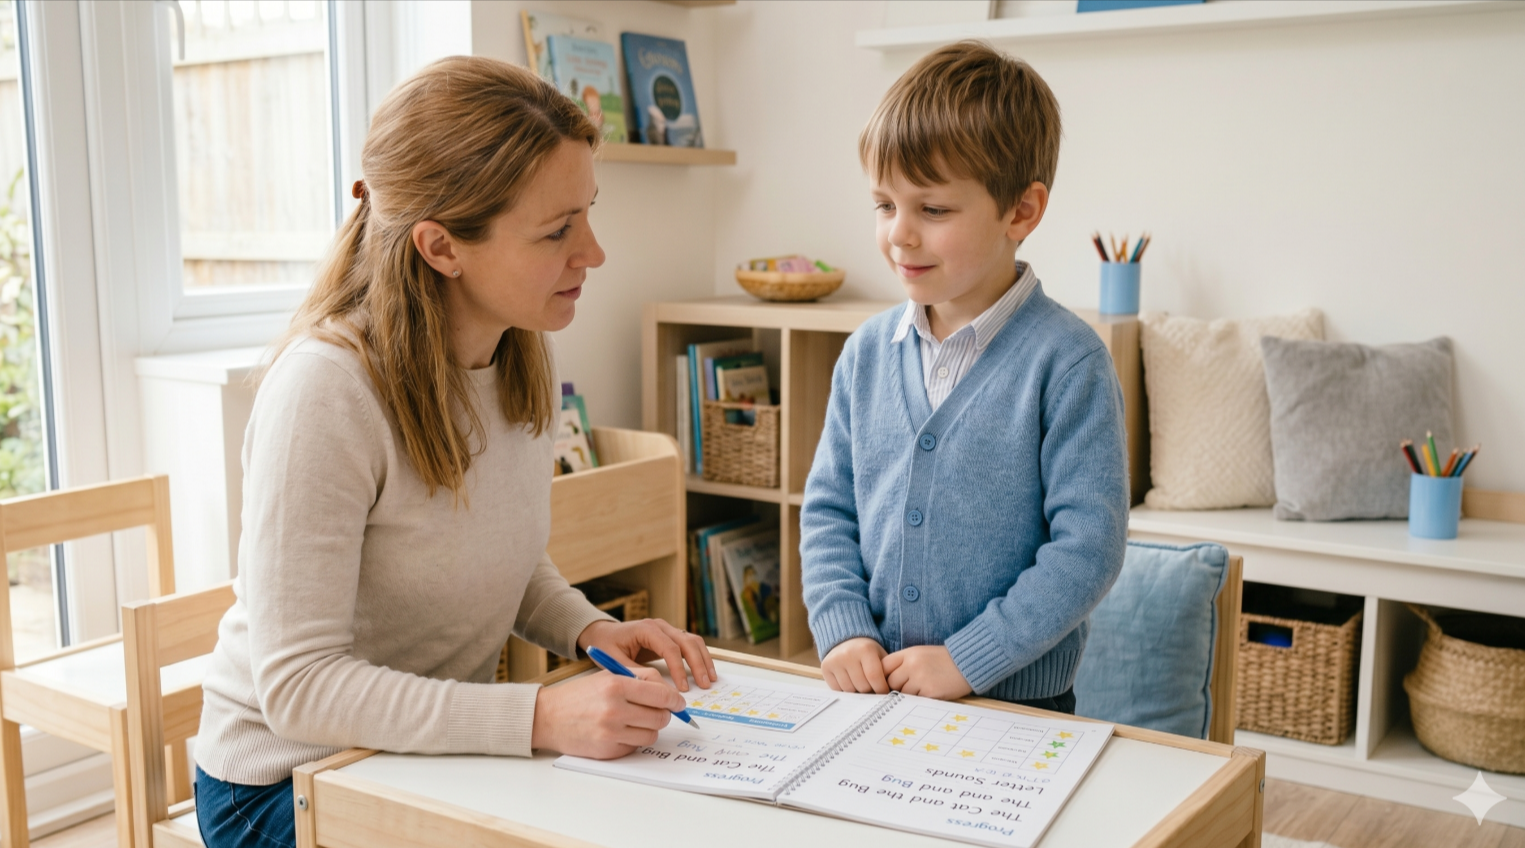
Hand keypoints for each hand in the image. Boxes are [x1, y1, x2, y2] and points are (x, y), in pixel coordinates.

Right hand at [530, 672, 683, 757]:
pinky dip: (633, 740)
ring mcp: (611, 732)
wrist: (547, 717)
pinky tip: (619, 731)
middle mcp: (615, 709)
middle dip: (663, 714)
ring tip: (634, 721)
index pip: (661, 695)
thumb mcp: (607, 676)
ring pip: (651, 735)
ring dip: (649, 729)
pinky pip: (635, 747)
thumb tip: (669, 692)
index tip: (678, 703)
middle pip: (661, 717)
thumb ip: (638, 680)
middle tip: (655, 711)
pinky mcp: (607, 750)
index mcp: (616, 685)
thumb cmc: (579, 695)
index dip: (675, 700)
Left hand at [577, 618, 715, 690]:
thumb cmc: (607, 645)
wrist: (603, 633)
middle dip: (698, 664)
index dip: (678, 669)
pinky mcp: (671, 636)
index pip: (670, 648)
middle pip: (687, 641)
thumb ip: (633, 673)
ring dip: (704, 659)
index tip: (682, 689)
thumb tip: (653, 691)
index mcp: (646, 628)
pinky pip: (690, 644)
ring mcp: (667, 629)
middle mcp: (660, 625)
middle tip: (704, 684)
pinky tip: (705, 671)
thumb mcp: (614, 660)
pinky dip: (700, 657)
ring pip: (693, 641)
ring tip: (710, 679)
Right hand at [821, 637, 888, 693]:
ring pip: (849, 690)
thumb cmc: (867, 652)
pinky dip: (845, 691)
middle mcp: (848, 654)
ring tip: (862, 686)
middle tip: (873, 690)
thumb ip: (887, 671)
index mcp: (865, 649)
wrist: (846, 640)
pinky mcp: (825, 667)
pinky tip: (850, 684)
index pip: (874, 677)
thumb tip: (891, 695)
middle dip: (870, 692)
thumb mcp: (880, 655)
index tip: (885, 694)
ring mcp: (835, 660)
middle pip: (862, 686)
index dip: (881, 689)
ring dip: (857, 692)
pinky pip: (837, 689)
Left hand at [883, 646, 972, 699]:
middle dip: (895, 687)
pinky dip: (918, 700)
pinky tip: (927, 694)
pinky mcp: (930, 692)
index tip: (887, 681)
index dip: (882, 675)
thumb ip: (903, 663)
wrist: (967, 663)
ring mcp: (921, 679)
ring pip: (902, 693)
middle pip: (890, 682)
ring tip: (919, 690)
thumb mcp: (920, 653)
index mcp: (909, 653)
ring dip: (907, 695)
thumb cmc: (942, 659)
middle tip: (904, 689)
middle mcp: (912, 665)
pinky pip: (915, 700)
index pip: (884, 665)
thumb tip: (885, 679)